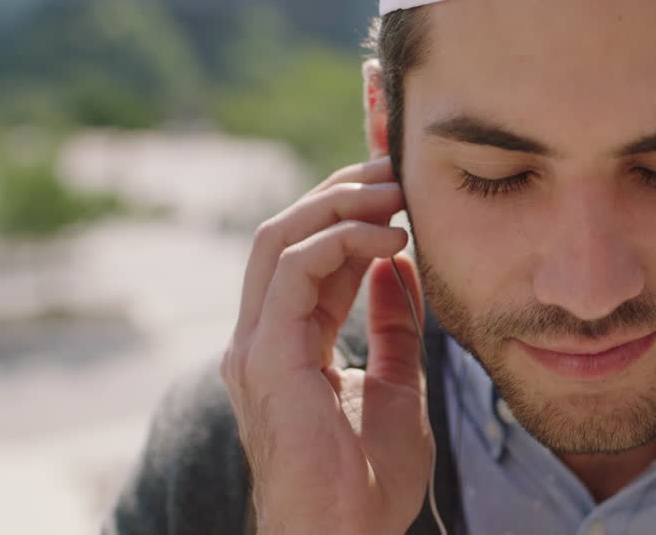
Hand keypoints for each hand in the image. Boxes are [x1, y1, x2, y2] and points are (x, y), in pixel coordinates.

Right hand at [221, 157, 431, 534]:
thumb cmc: (368, 484)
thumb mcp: (396, 387)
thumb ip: (393, 327)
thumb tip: (399, 266)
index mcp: (285, 347)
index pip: (308, 257)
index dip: (351, 215)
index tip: (400, 191)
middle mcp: (260, 340)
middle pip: (285, 234)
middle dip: (340, 192)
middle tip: (395, 171)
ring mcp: (254, 347)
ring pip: (280, 238)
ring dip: (339, 203)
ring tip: (395, 193)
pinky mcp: (265, 358)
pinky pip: (292, 270)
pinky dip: (340, 240)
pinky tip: (389, 240)